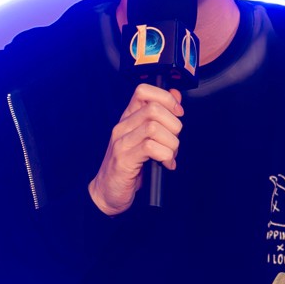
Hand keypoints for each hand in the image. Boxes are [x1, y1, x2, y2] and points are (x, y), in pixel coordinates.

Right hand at [89, 84, 182, 214]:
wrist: (107, 193)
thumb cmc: (129, 166)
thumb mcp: (146, 137)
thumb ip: (160, 116)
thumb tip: (175, 95)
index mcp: (128, 118)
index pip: (143, 91)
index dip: (166, 98)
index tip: (177, 113)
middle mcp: (123, 127)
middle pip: (154, 109)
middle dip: (174, 125)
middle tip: (173, 141)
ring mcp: (121, 142)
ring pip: (154, 127)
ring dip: (171, 143)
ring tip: (170, 155)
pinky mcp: (124, 160)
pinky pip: (150, 148)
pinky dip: (165, 156)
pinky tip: (166, 163)